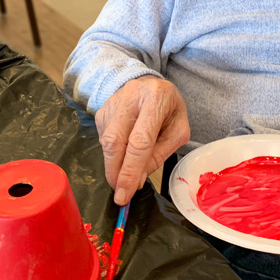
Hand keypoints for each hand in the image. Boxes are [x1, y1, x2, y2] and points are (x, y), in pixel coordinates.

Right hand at [95, 75, 189, 204]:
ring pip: (106, 141)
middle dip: (115, 172)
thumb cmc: (169, 109)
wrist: (151, 84)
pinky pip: (102, 137)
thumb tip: (137, 180)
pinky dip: (112, 152)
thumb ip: (160, 154)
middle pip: (115, 141)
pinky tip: (124, 149)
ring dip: (114, 163)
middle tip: (119, 192)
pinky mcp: (102, 109)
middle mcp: (132, 95)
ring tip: (126, 168)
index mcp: (157, 98)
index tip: (124, 195)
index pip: (140, 141)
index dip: (130, 171)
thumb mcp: (178, 130)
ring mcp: (113, 101)